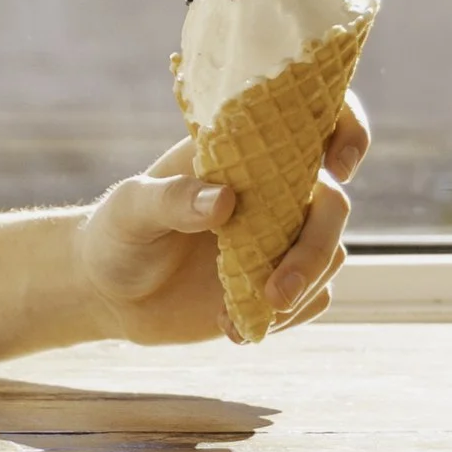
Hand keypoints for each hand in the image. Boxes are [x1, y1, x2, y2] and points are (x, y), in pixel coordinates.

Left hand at [74, 91, 369, 344]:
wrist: (107, 293)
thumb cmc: (116, 233)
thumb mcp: (131, 209)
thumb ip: (172, 199)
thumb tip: (224, 200)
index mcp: (244, 153)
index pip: (313, 123)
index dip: (345, 131)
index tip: (337, 166)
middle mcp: (273, 193)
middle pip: (332, 206)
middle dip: (316, 249)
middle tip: (276, 291)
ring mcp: (280, 241)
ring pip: (331, 256)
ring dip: (301, 289)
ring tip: (234, 316)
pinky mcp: (277, 286)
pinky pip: (312, 300)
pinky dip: (284, 319)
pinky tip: (232, 328)